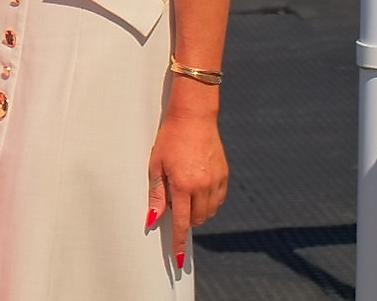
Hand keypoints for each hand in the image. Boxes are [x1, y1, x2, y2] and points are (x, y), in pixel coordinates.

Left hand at [146, 110, 226, 268]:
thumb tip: (153, 218)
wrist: (193, 117)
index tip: (178, 259)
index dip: (178, 242)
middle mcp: (202, 187)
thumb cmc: (170, 138)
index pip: (181, 222)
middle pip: (196, 219)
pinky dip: (209, 201)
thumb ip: (156, 193)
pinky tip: (199, 187)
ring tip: (185, 190)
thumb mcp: (156, 164)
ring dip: (197, 211)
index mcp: (183, 185)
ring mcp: (216, 181)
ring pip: (209, 212)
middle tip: (174, 199)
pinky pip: (218, 199)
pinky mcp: (224, 175)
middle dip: (185, 218)